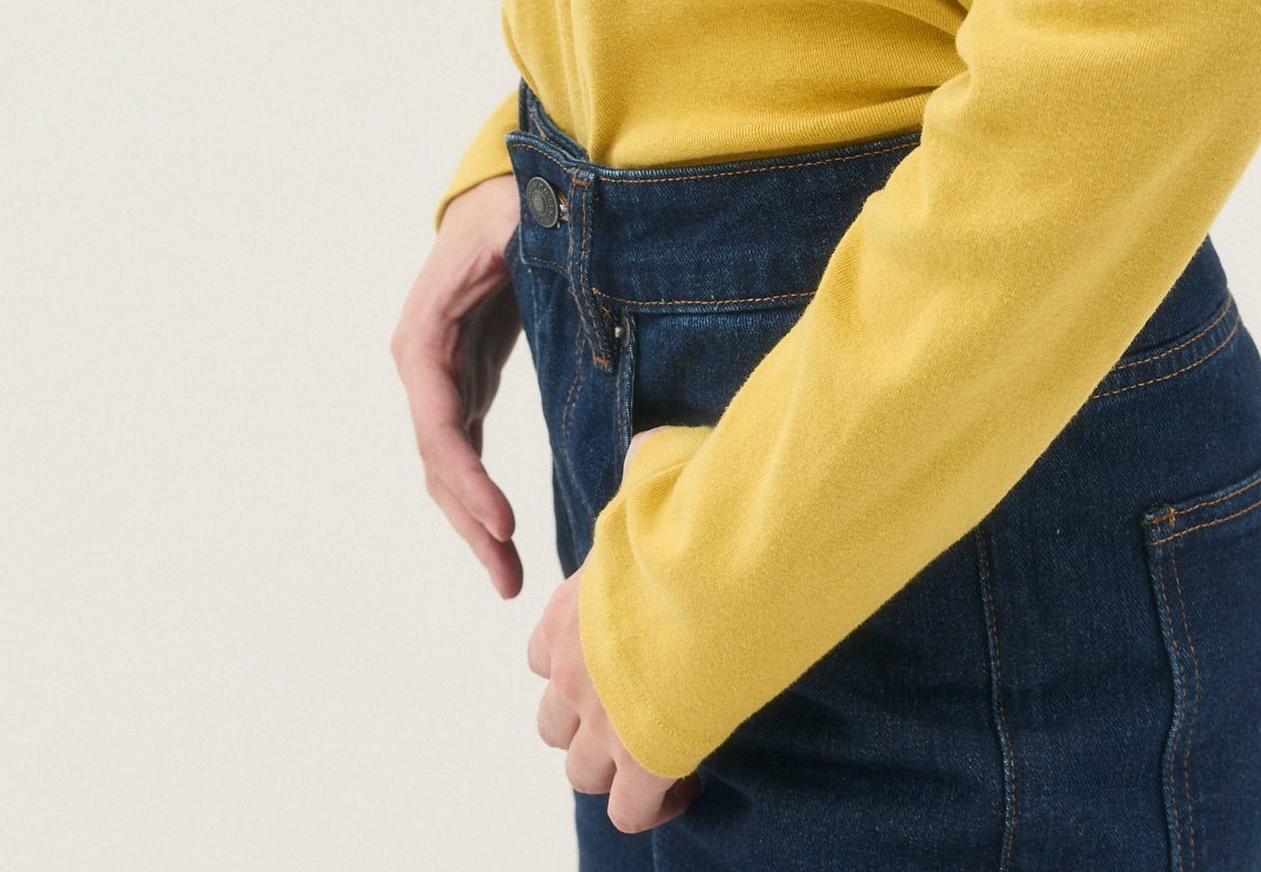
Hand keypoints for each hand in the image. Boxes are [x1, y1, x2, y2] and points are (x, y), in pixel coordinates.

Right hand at [390, 170, 524, 596]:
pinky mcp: (463, 378)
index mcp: (426, 328)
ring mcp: (439, 373)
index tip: (501, 520)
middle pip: (437, 457)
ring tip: (509, 578)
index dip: (466, 473)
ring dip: (472, 522)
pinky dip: (478, 494)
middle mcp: (422, 359)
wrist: (503, 186)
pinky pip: (463, 447)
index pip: (438, 417)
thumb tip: (558, 271)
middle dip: (470, 521)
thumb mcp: (524, 222)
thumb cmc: (517, 201)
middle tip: (508, 578)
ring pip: (447, 464)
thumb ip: (535, 252)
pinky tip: (502, 533)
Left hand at [529, 442, 699, 834]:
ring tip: (657, 747)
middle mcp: (575, 673)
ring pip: (579, 773)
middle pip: (550, 722)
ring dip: (613, 765)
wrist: (718, 574)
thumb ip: (641, 473)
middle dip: (586, 720)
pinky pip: (630, 812)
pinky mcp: (644, 762)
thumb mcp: (654, 484)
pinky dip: (652, 804)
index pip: (541, 654)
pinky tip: (683, 781)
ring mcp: (604, 724)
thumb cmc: (692, 521)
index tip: (617, 654)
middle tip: (635, 706)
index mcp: (570, 612)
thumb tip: (644, 447)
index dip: (573, 659)